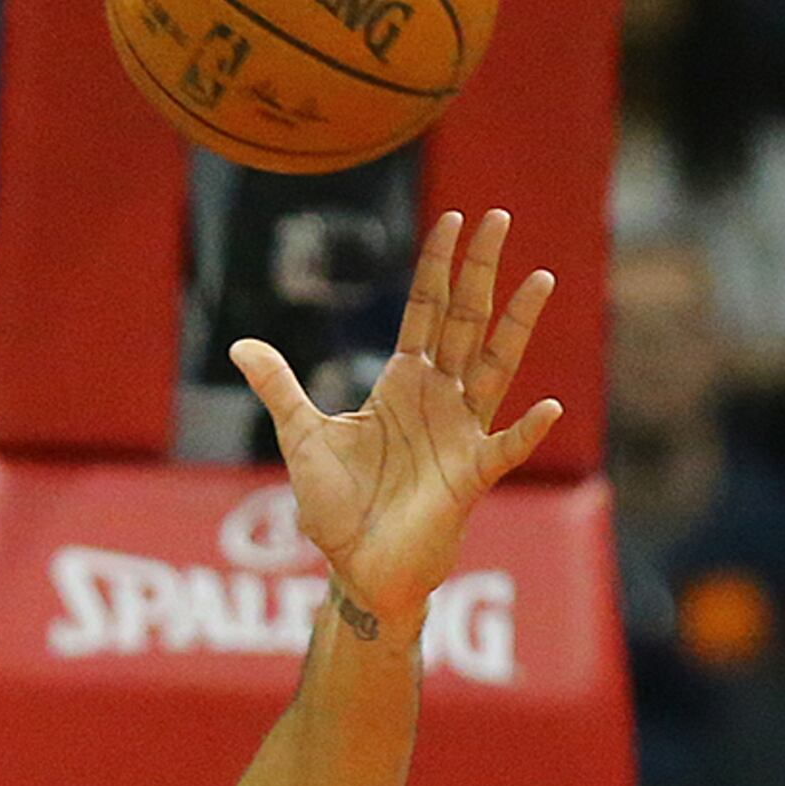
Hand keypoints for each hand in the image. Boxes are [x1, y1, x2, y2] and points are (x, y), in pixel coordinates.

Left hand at [236, 209, 560, 627]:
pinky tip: (545, 406)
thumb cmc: (338, 507)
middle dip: (480, 271)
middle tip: (499, 217)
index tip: (451, 218)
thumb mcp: (303, 438)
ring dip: (517, 326)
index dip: (437, 267)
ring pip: (496, 366)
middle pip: (465, 321)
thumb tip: (239, 344)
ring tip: (540, 278)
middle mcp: (439, 398)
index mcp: (402, 383)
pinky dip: (526, 430)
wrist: (358, 568)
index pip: (425, 310)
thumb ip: (280, 389)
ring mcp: (461, 433)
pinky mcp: (471, 476)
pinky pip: (505, 448)